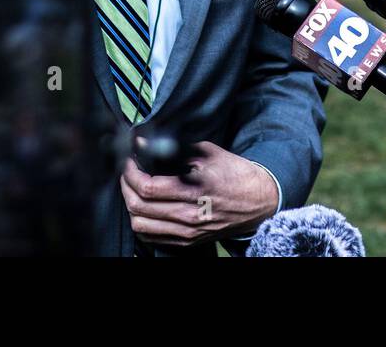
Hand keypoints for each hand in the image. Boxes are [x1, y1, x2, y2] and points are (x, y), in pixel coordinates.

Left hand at [119, 141, 278, 245]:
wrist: (259, 201)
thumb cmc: (236, 174)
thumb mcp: (209, 154)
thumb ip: (176, 149)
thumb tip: (146, 143)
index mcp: (195, 191)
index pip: (148, 187)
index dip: (131, 173)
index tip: (130, 161)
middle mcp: (190, 215)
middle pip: (139, 207)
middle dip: (126, 186)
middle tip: (128, 173)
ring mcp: (188, 231)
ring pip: (140, 225)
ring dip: (131, 205)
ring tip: (134, 191)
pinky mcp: (189, 241)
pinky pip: (152, 238)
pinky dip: (142, 222)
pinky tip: (145, 209)